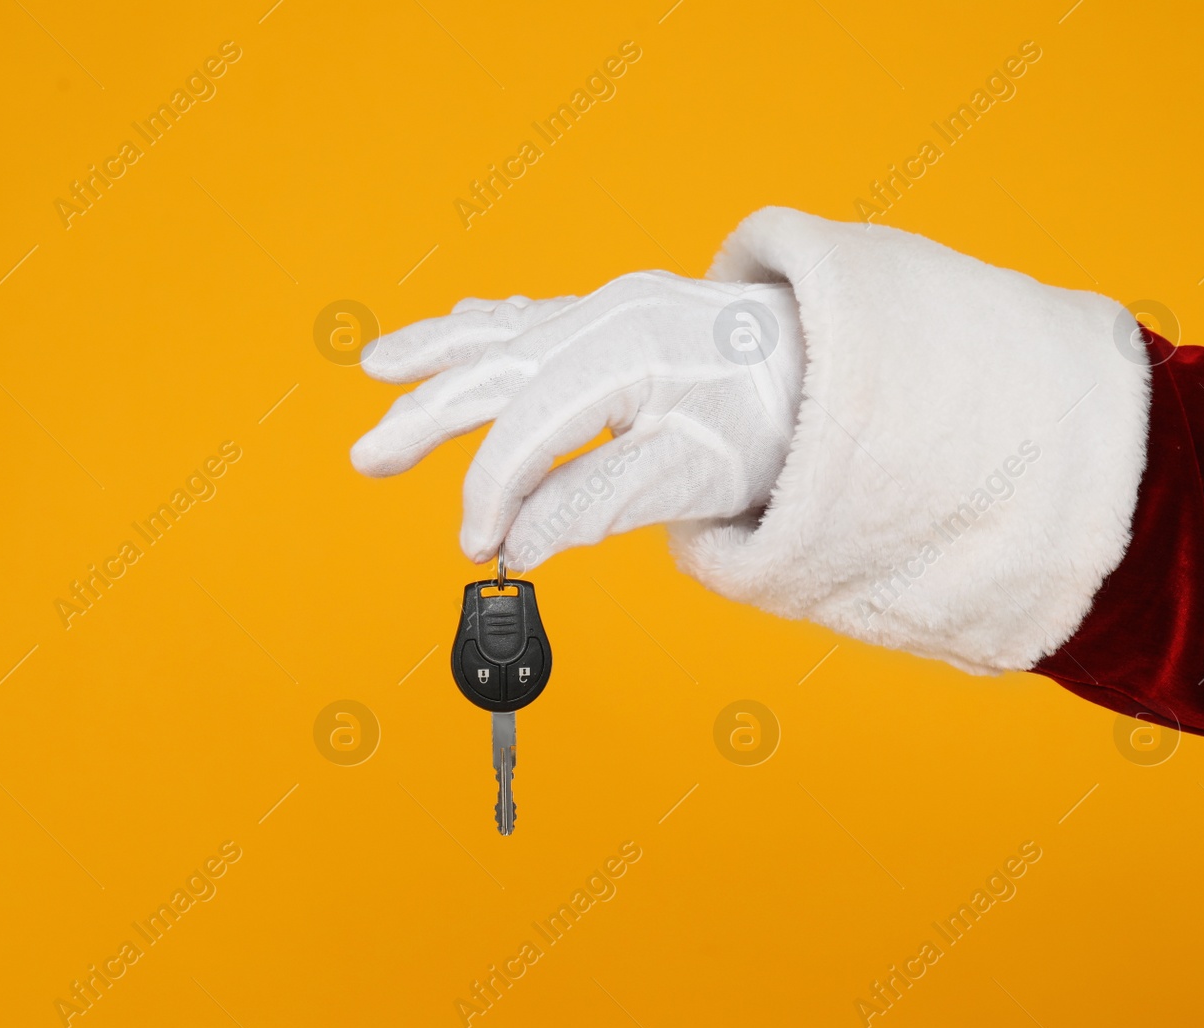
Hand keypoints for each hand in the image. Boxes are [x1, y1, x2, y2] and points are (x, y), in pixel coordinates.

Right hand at [350, 271, 806, 568]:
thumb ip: (597, 505)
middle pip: (495, 370)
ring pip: (502, 331)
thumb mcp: (695, 476)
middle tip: (366, 457)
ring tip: (376, 365)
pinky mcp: (623, 315)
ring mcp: (613, 307)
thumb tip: (522, 542)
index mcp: (624, 353)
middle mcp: (607, 316)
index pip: (528, 428)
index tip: (479, 546)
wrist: (837, 361)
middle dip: (425, 416)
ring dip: (436, 354)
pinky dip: (487, 328)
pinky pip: (534, 316)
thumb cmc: (776, 421)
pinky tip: (460, 328)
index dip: (492, 492)